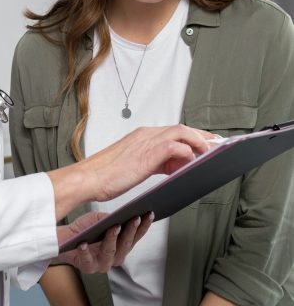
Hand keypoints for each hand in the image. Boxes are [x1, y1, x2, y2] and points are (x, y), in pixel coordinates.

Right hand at [48, 123, 213, 220]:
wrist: (89, 178)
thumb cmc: (106, 175)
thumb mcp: (134, 166)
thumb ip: (154, 163)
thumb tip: (172, 167)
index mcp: (141, 135)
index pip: (173, 130)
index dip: (192, 135)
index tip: (205, 142)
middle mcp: (145, 134)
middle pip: (181, 128)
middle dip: (201, 135)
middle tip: (216, 144)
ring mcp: (147, 141)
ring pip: (181, 132)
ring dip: (198, 141)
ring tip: (209, 153)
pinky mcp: (148, 152)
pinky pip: (176, 146)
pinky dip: (187, 153)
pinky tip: (190, 163)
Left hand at [55, 211, 152, 272]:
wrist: (65, 239)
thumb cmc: (85, 230)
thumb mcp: (99, 220)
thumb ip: (110, 219)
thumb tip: (121, 215)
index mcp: (120, 247)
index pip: (136, 237)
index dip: (144, 226)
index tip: (149, 214)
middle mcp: (114, 258)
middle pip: (125, 245)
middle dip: (131, 231)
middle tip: (134, 218)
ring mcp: (102, 264)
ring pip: (110, 252)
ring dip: (112, 239)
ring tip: (113, 227)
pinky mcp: (87, 267)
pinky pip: (87, 260)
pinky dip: (85, 251)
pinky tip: (84, 243)